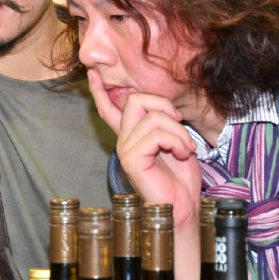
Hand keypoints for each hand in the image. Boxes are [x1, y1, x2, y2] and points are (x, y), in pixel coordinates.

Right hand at [98, 82, 201, 228]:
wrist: (183, 206)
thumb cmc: (181, 178)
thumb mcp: (174, 141)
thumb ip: (162, 123)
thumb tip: (164, 108)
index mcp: (131, 136)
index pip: (109, 109)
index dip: (100, 91)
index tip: (93, 73)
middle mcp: (123, 140)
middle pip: (135, 100)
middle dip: (164, 106)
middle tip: (180, 124)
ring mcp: (125, 149)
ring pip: (152, 117)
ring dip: (178, 131)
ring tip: (185, 149)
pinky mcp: (131, 158)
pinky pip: (156, 134)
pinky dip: (177, 141)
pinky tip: (182, 154)